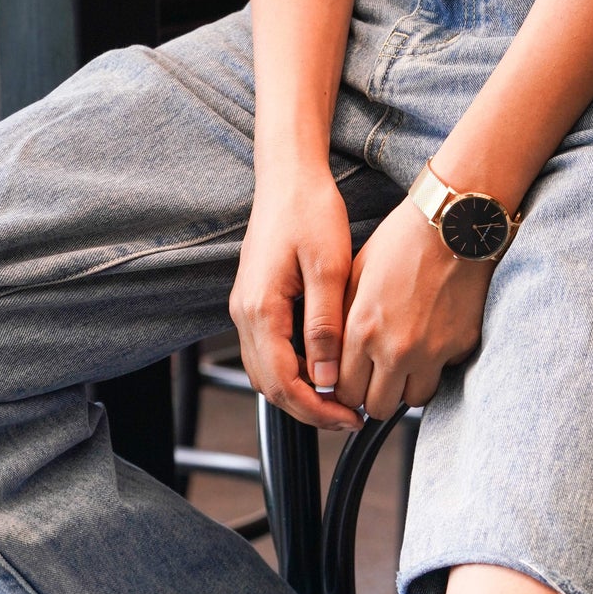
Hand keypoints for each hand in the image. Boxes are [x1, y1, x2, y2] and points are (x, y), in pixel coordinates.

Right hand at [231, 163, 364, 430]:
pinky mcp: (254, 299)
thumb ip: (325, 327)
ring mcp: (245, 307)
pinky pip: (268, 349)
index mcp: (260, 308)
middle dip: (308, 409)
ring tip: (340, 396)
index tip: (348, 419)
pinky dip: (292, 367)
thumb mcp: (328, 267)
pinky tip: (323, 363)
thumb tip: (328, 380)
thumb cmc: (310, 211)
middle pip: (270, 385)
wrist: (289, 175)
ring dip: (300, 390)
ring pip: (266, 370)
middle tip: (348, 417)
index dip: (316, 410)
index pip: (282, 383)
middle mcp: (244, 313)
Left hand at [337, 199, 494, 419]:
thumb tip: (332, 354)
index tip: (352, 377)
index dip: (346, 386)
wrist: (453, 223)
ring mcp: (431, 352)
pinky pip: (442, 375)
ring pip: (412, 400)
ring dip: (405, 386)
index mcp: (363, 329)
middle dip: (373, 393)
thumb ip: (342, 320)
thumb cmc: (403, 239)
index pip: (344, 390)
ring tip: (404, 360)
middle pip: (376, 406)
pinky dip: (435, 366)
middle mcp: (395, 349)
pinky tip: (430, 339)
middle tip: (377, 374)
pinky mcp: (460, 347)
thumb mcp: (356, 272)